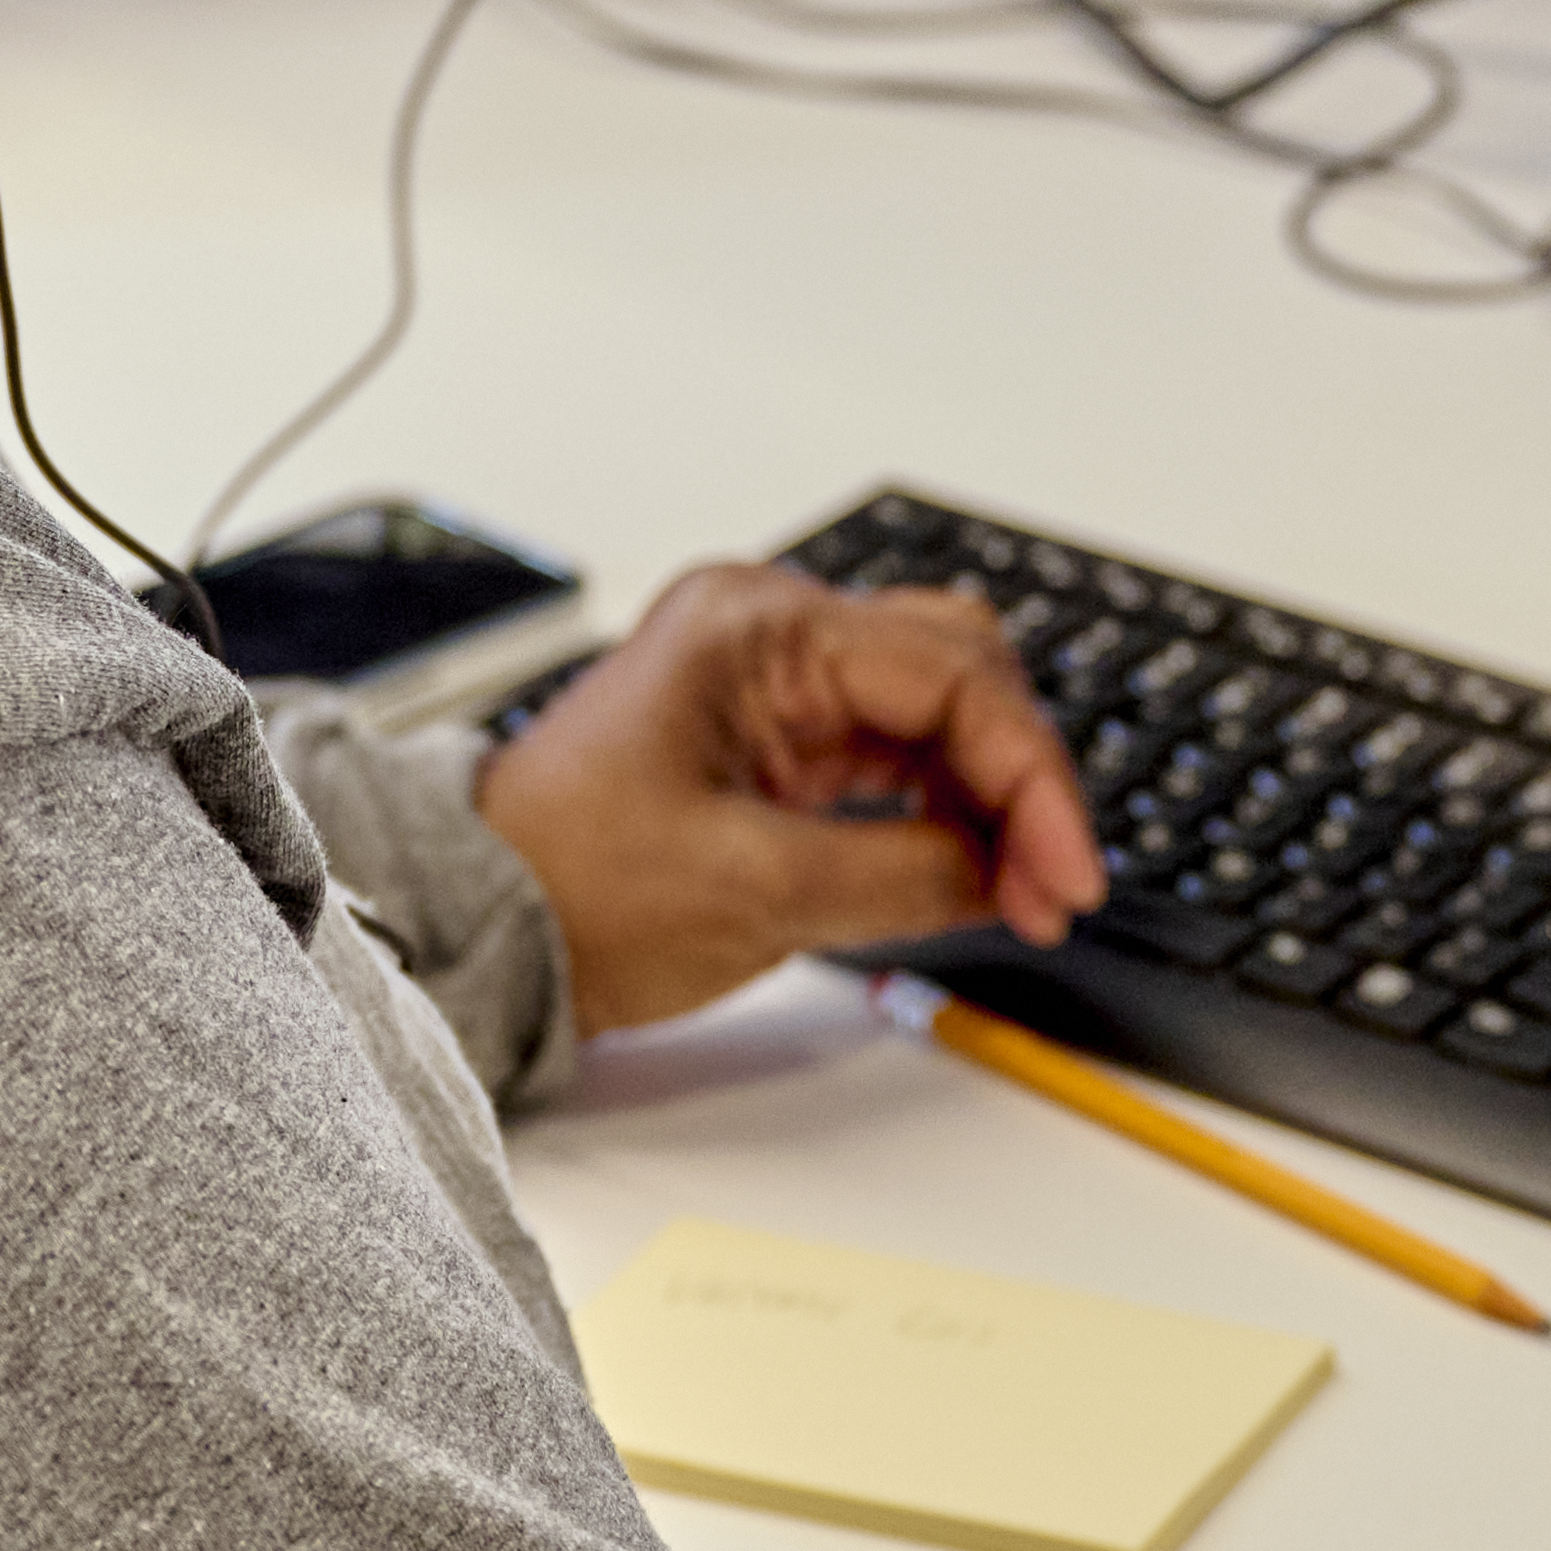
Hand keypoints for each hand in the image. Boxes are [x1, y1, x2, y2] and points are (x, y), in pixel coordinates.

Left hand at [472, 561, 1105, 1041]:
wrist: (483, 922)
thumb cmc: (571, 883)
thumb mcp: (758, 890)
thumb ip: (905, 874)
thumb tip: (1005, 873)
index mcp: (755, 628)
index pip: (949, 673)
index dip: (1031, 777)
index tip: (1068, 873)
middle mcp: (768, 630)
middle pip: (958, 669)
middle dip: (1021, 775)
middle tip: (1052, 887)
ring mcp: (771, 679)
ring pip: (936, 708)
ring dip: (990, 794)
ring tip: (1020, 892)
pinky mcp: (774, 734)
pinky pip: (893, 748)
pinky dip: (945, 806)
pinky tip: (972, 869)